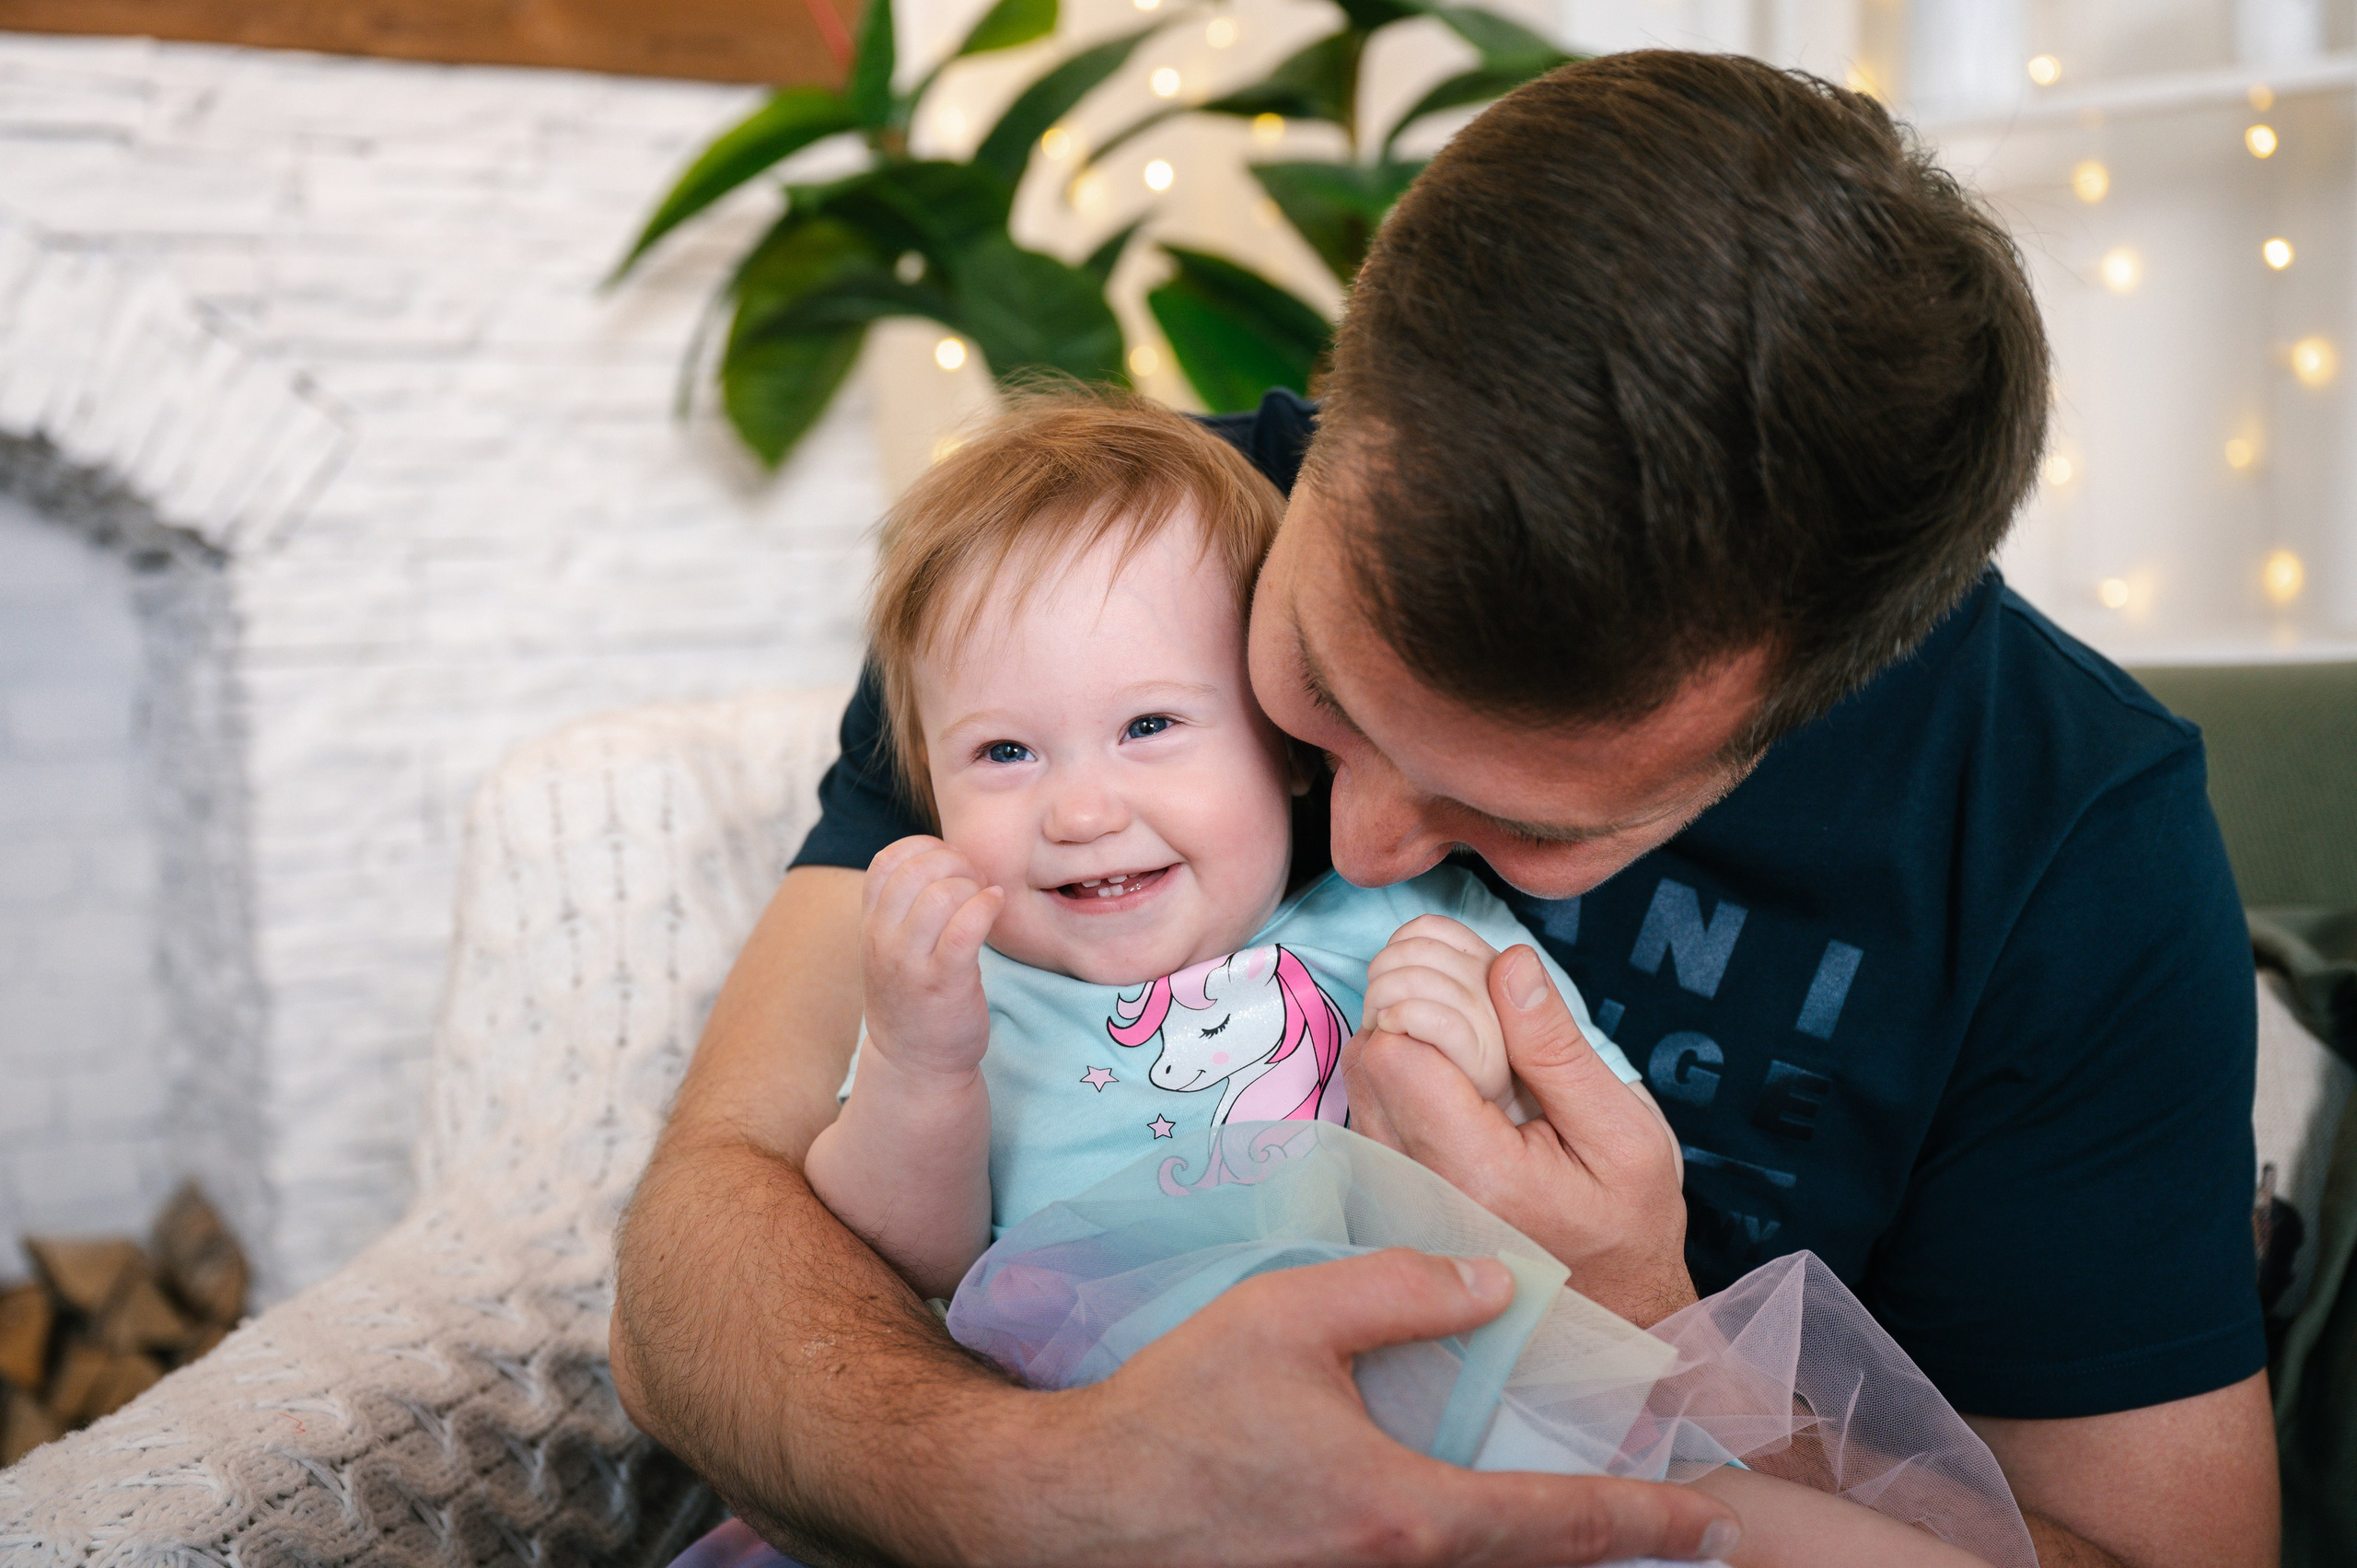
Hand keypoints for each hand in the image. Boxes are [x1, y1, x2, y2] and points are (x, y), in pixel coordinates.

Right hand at [860, 834, 1003, 1077]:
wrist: (914, 1063)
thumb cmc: (913, 996)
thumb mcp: (891, 946)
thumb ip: (904, 905)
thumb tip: (944, 856)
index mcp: (870, 924)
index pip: (886, 860)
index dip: (925, 848)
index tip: (950, 863)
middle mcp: (883, 940)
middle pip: (915, 869)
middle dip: (955, 862)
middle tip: (975, 880)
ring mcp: (911, 963)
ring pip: (941, 895)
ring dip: (973, 886)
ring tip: (985, 898)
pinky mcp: (944, 982)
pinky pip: (966, 927)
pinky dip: (986, 906)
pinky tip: (994, 907)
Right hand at [998, 1249, 1739, 1566]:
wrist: (1074, 1514)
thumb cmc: (1176, 1409)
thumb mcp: (1287, 1317)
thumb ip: (1402, 1289)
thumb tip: (1497, 1283)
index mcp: (1408, 1512)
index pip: (1566, 1522)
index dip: (1654, 1518)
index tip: (1719, 1515)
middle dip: (1612, 1551)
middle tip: (1678, 1528)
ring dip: (1540, 1556)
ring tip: (1587, 1528)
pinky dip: (1472, 1562)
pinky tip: (1468, 1533)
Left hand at [1345, 945, 1695, 1326]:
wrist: (1606, 1311)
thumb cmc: (1625, 1228)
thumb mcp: (1623, 1136)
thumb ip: (1557, 1049)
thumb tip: (1508, 964)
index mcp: (1474, 1173)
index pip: (1397, 1045)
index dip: (1437, 997)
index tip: (1495, 997)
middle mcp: (1412, 1183)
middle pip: (1371, 1045)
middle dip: (1423, 995)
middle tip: (1493, 1000)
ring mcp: (1390, 1187)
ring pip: (1364, 1063)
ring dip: (1414, 1022)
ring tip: (1490, 1033)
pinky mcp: (1385, 1180)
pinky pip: (1373, 1092)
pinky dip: (1410, 1056)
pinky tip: (1468, 1063)